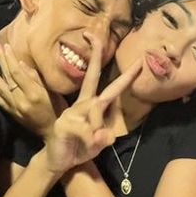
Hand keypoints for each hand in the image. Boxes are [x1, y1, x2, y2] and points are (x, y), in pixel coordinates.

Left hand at [0, 41, 65, 137]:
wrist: (52, 133)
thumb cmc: (57, 109)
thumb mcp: (52, 92)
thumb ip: (36, 78)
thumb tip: (21, 63)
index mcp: (34, 94)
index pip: (18, 73)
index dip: (10, 59)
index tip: (6, 46)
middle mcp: (21, 101)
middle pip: (7, 77)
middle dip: (0, 60)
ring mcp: (14, 108)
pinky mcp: (11, 113)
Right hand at [42, 43, 141, 176]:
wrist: (56, 161)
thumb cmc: (79, 148)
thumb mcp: (96, 146)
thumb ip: (103, 139)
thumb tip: (108, 136)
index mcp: (91, 106)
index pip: (111, 88)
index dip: (126, 76)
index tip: (139, 62)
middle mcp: (81, 105)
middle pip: (91, 78)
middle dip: (94, 56)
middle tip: (93, 35)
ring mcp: (72, 113)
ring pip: (95, 111)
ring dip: (97, 129)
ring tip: (90, 143)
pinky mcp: (64, 124)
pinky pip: (86, 131)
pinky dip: (89, 142)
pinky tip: (81, 146)